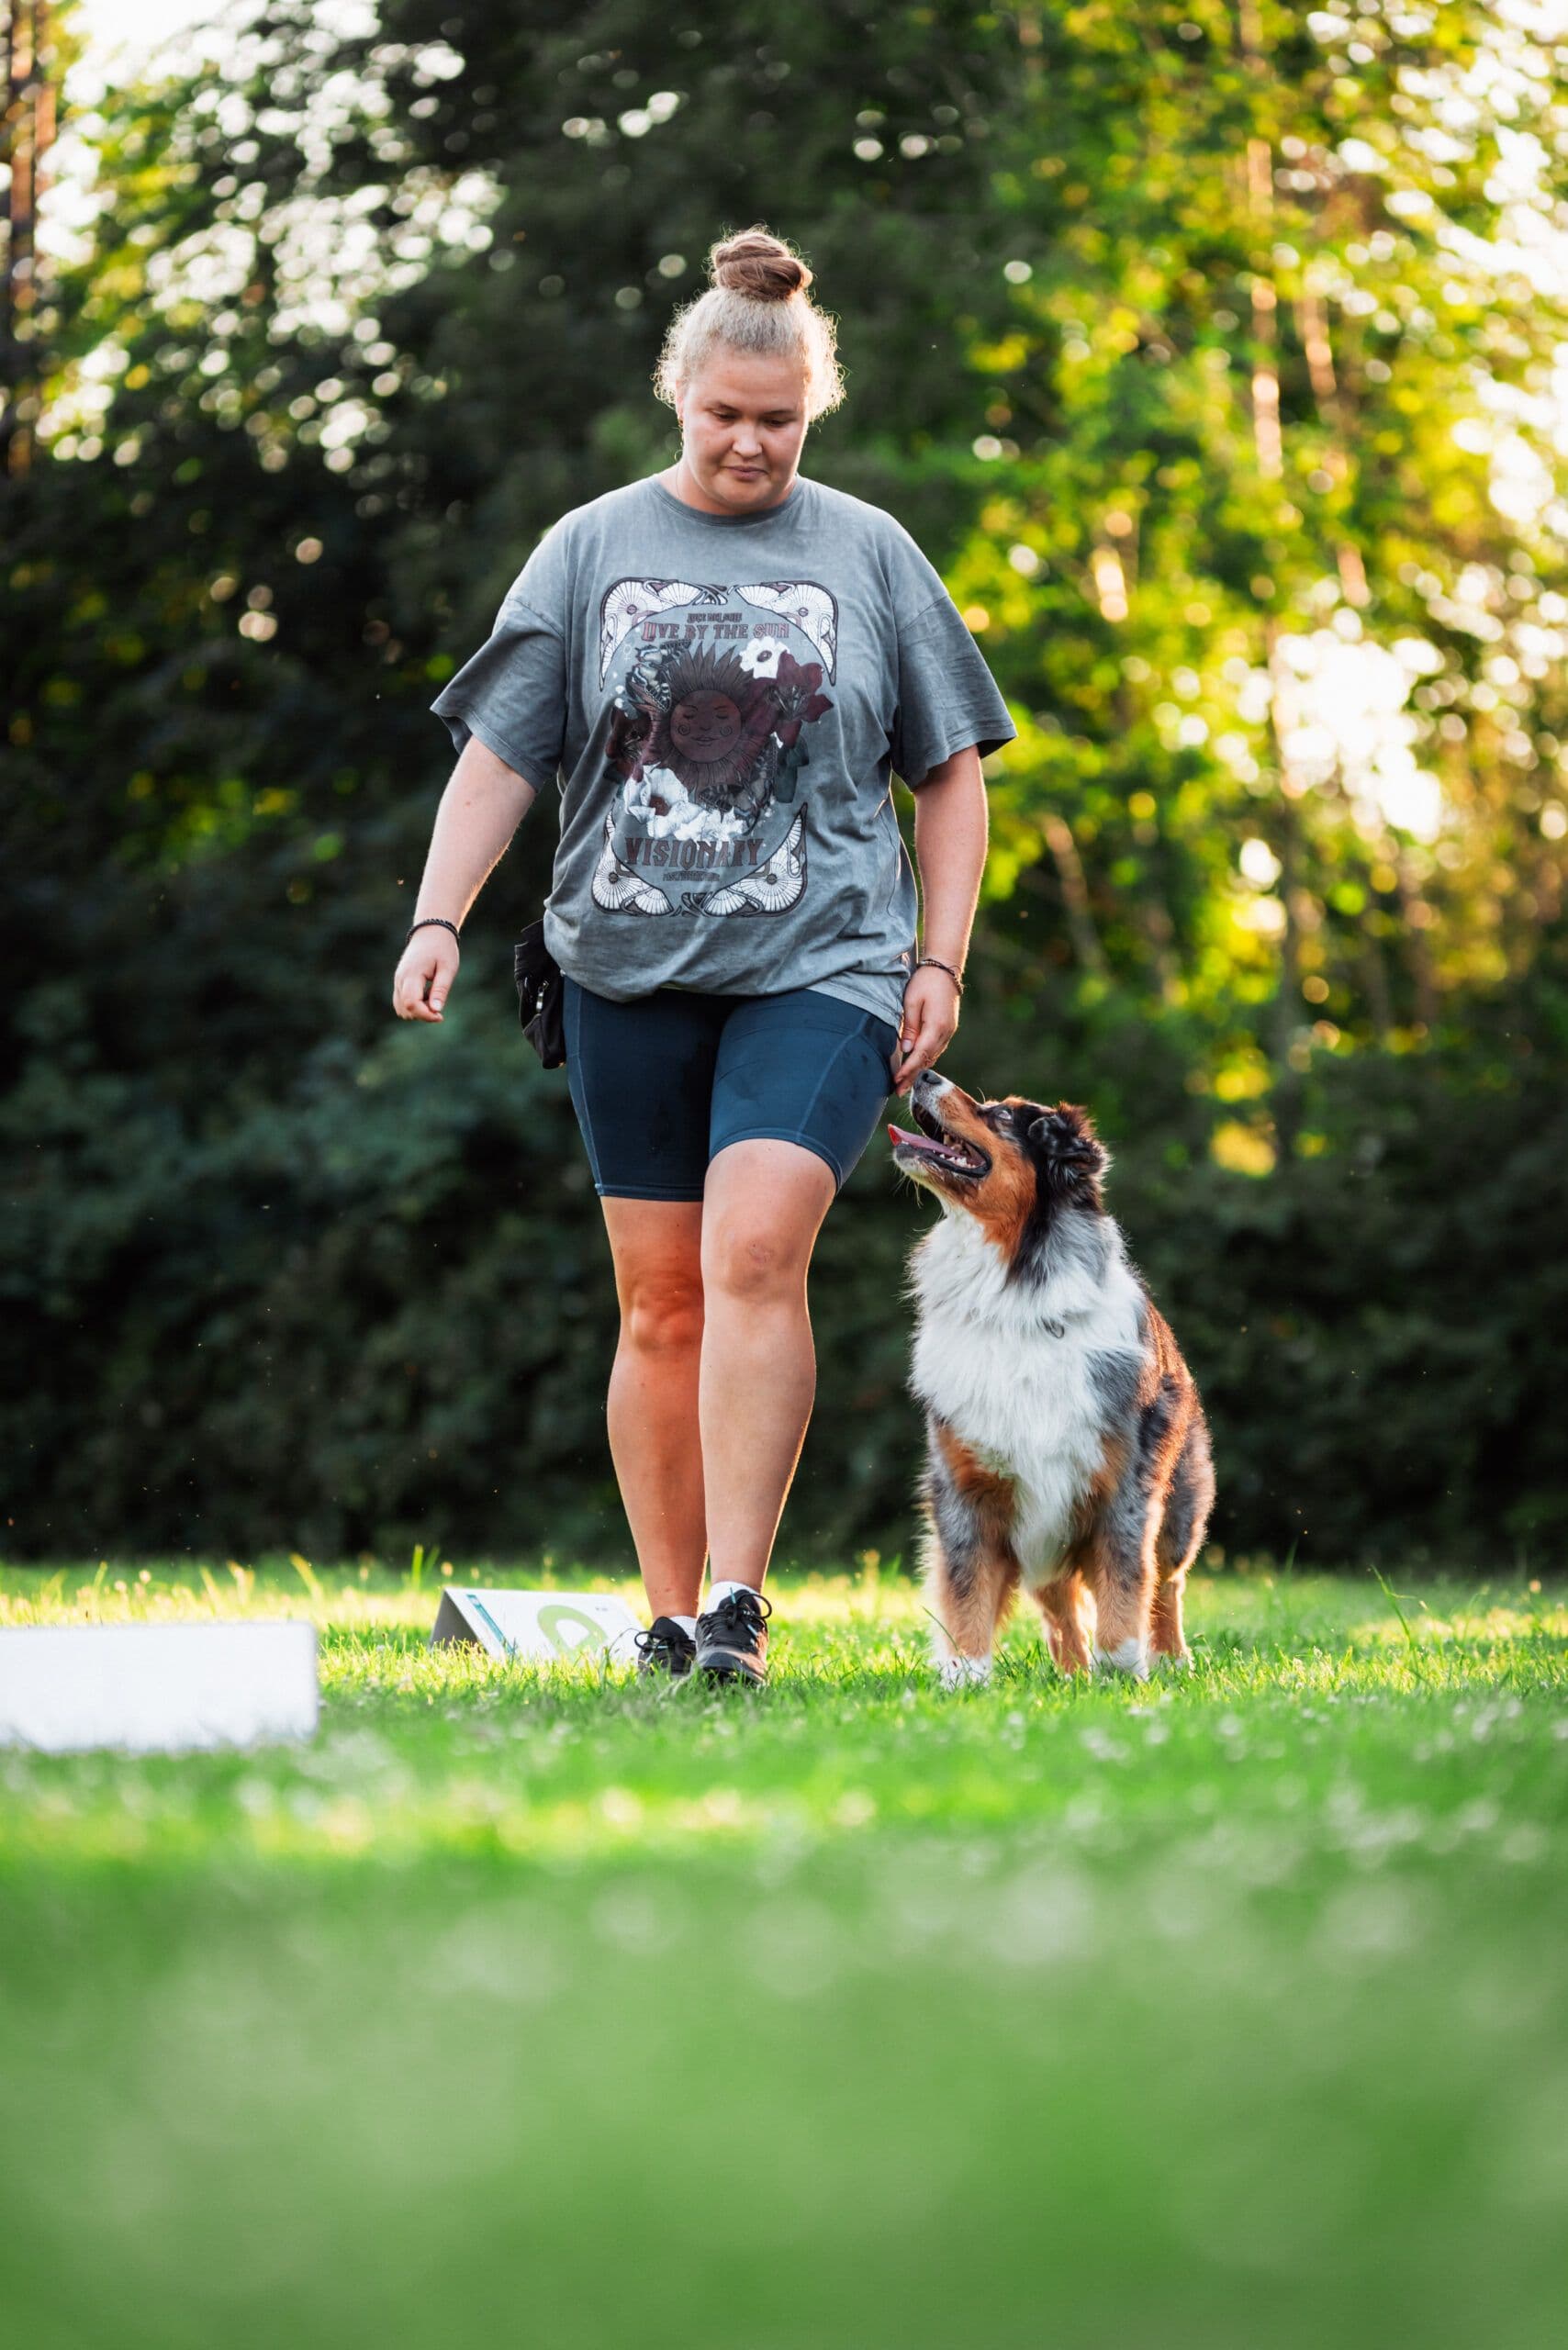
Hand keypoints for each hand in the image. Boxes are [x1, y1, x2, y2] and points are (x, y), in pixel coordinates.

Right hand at [392, 930, 459, 1021]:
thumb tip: (436, 1011)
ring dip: (418, 1010)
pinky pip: (401, 1002)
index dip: (425, 1015)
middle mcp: (400, 978)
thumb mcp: (448, 968)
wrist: (431, 932)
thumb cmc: (442, 949)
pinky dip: (414, 1005)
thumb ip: (441, 990)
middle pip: (404, 1009)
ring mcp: (397, 980)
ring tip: (433, 997)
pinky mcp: (399, 982)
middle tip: (439, 1002)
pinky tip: (427, 995)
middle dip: (423, 1014)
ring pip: (401, 1008)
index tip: (440, 1016)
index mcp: (412, 974)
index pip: (411, 1003)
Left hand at [890, 964, 960, 1092]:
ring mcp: (949, 1032)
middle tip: (898, 1091)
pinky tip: (915, 1066)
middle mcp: (945, 1033)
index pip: (920, 1055)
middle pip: (927, 1060)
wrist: (945, 969)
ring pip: (932, 1056)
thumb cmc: (925, 982)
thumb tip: (906, 1049)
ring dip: (918, 1070)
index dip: (908, 1070)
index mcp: (936, 1027)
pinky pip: (935, 1049)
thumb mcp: (912, 1002)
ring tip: (904, 1083)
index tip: (896, 1081)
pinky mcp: (947, 1029)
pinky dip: (925, 1059)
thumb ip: (909, 1027)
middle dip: (912, 1076)